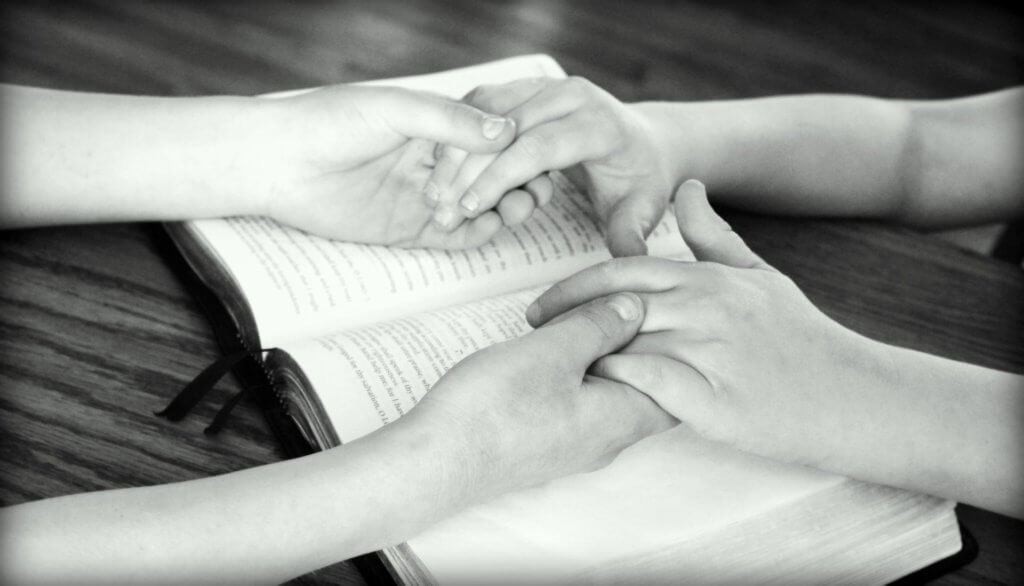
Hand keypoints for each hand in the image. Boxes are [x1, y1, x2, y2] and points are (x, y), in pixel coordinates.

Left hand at [254, 85, 517, 247]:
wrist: (277, 163)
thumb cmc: (329, 122)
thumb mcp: (395, 109)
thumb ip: (450, 121)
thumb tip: (506, 131)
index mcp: (435, 126)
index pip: (491, 140)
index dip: (517, 151)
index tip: (536, 157)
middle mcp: (435, 162)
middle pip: (494, 176)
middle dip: (518, 183)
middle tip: (534, 190)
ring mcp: (425, 197)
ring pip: (481, 208)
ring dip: (504, 209)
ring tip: (516, 209)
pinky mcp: (409, 229)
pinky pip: (454, 237)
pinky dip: (478, 235)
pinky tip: (490, 227)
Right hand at [408, 291, 675, 495]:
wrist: (436, 461)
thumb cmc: (494, 409)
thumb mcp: (553, 350)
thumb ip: (601, 326)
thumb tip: (635, 308)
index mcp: (621, 418)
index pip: (676, 383)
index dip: (670, 340)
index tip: (653, 304)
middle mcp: (606, 440)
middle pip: (644, 387)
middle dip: (635, 344)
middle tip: (615, 306)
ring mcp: (575, 446)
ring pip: (609, 394)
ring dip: (600, 357)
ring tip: (579, 320)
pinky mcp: (546, 444)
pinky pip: (580, 405)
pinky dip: (577, 373)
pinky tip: (552, 350)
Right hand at [424, 77, 672, 255]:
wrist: (642, 142)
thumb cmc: (639, 179)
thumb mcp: (642, 209)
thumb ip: (631, 235)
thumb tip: (628, 260)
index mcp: (598, 123)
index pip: (536, 148)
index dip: (498, 179)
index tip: (468, 209)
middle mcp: (571, 96)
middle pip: (503, 129)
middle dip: (467, 169)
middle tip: (440, 208)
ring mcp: (546, 86)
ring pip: (485, 112)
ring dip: (455, 151)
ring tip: (434, 193)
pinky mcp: (526, 87)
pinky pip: (481, 104)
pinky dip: (457, 135)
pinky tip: (441, 170)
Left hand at [525, 180, 893, 467]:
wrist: (853, 395)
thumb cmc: (800, 337)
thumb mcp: (759, 276)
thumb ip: (714, 235)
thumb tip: (687, 187)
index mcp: (707, 278)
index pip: (620, 273)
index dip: (572, 288)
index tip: (541, 306)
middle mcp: (705, 307)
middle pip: (611, 305)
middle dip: (561, 319)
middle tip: (530, 335)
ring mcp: (711, 352)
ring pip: (624, 343)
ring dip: (581, 356)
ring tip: (548, 372)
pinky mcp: (716, 400)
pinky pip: (650, 386)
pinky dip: (617, 387)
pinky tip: (595, 397)